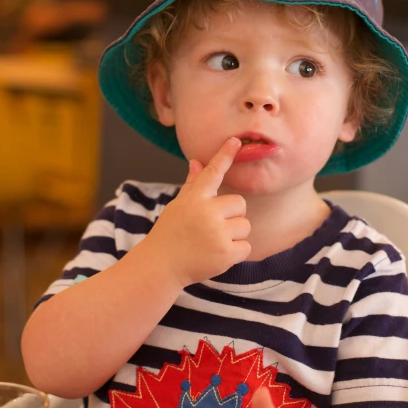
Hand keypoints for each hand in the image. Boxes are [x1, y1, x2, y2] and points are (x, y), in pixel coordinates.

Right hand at [145, 137, 250, 286]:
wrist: (160, 266)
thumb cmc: (170, 233)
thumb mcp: (178, 206)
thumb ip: (192, 185)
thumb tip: (197, 161)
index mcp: (195, 199)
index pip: (213, 172)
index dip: (224, 155)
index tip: (234, 141)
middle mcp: (207, 213)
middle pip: (240, 204)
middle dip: (232, 216)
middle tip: (213, 228)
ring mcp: (217, 233)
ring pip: (245, 226)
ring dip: (234, 235)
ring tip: (213, 243)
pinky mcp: (226, 253)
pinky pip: (246, 246)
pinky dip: (236, 253)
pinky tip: (218, 255)